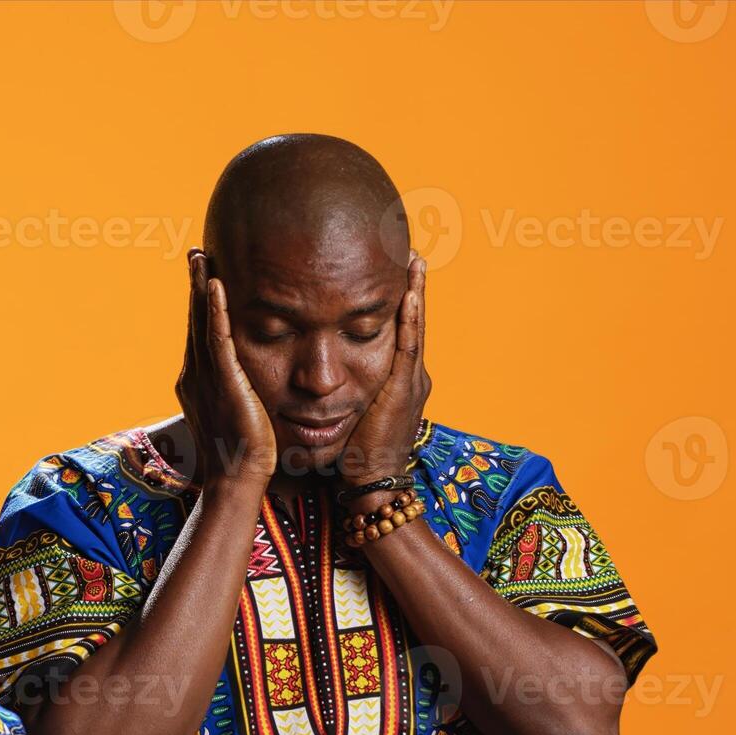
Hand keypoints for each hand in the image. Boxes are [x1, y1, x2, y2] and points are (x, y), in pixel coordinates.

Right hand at [176, 250, 275, 487]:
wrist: (238, 482)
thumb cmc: (244, 457)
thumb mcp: (238, 416)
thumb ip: (237, 395)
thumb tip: (248, 386)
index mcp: (200, 382)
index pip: (201, 333)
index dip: (201, 303)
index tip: (205, 274)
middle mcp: (196, 375)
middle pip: (195, 320)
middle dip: (196, 286)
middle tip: (197, 253)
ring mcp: (206, 378)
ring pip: (201, 322)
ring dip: (201, 287)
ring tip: (202, 256)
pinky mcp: (224, 382)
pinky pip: (217, 338)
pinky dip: (214, 310)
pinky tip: (216, 284)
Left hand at [340, 249, 431, 485]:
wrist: (371, 482)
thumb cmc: (356, 452)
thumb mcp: (352, 410)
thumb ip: (344, 387)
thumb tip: (320, 371)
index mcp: (399, 379)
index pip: (400, 330)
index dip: (401, 300)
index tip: (397, 270)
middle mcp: (411, 375)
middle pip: (412, 321)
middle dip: (413, 287)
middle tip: (412, 252)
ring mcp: (411, 381)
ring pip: (414, 327)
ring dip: (416, 292)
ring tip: (415, 260)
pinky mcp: (403, 389)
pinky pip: (407, 346)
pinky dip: (410, 319)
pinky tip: (409, 294)